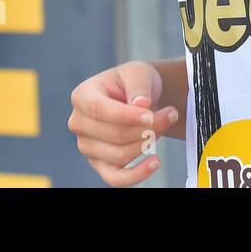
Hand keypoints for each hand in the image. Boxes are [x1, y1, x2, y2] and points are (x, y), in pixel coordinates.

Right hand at [68, 60, 180, 186]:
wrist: (139, 97)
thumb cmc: (135, 82)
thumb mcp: (138, 73)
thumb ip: (138, 86)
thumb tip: (140, 105)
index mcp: (82, 96)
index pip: (99, 109)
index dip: (125, 115)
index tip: (150, 116)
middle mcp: (79, 123)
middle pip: (114, 135)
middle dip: (147, 127)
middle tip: (171, 114)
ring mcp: (87, 146)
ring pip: (119, 155)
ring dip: (148, 143)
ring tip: (165, 124)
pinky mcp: (99, 164)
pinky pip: (115, 178)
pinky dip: (137, 174)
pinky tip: (155, 162)